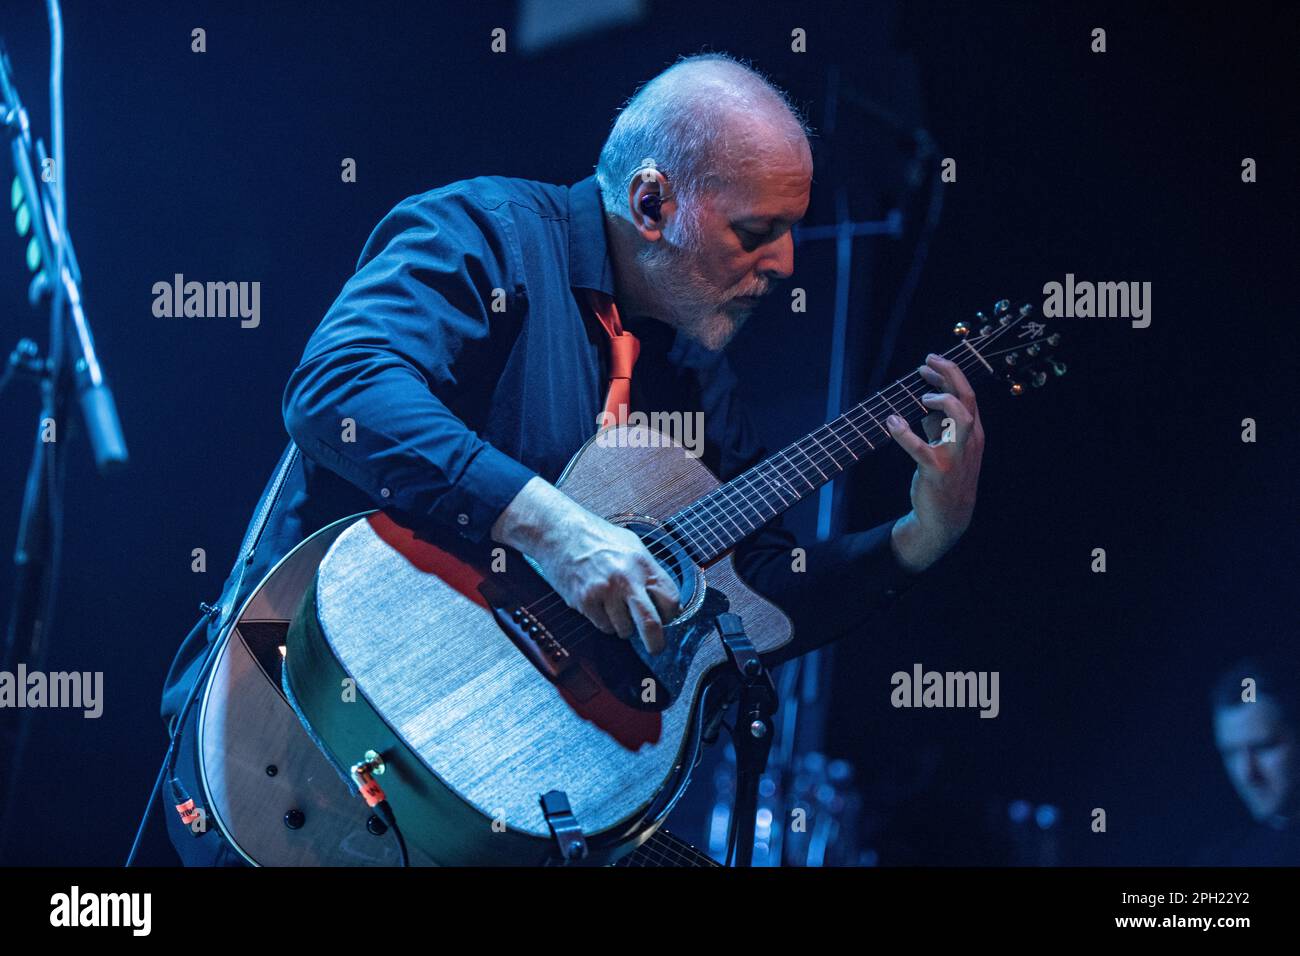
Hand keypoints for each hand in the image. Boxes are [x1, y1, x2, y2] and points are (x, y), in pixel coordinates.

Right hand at [491, 477, 680, 653]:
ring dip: (623, 625)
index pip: (671, 600)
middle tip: (656, 648)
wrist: (558, 531)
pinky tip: (598, 603)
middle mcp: (626, 578)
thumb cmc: (595, 536)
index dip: (670, 613)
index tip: (664, 617)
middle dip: (656, 643)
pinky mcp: (585, 601)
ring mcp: (604, 591)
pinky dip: (604, 621)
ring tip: (613, 605)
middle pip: (651, 624)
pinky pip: (603, 626)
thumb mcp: (631, 545)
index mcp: (643, 563)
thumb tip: (667, 600)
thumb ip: (649, 571)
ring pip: (624, 630)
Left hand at [885, 353, 984, 572]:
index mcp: (973, 432)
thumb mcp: (946, 445)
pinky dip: (905, 433)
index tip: (929, 362)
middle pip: (967, 399)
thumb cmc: (944, 476)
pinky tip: (892, 422)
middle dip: (949, 375)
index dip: (950, 374)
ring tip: (923, 397)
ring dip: (943, 401)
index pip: (967, 395)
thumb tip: (925, 399)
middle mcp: (969, 441)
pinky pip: (921, 448)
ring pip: (962, 419)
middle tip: (926, 363)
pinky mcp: (937, 470)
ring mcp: (955, 455)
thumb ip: (939, 423)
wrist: (946, 516)